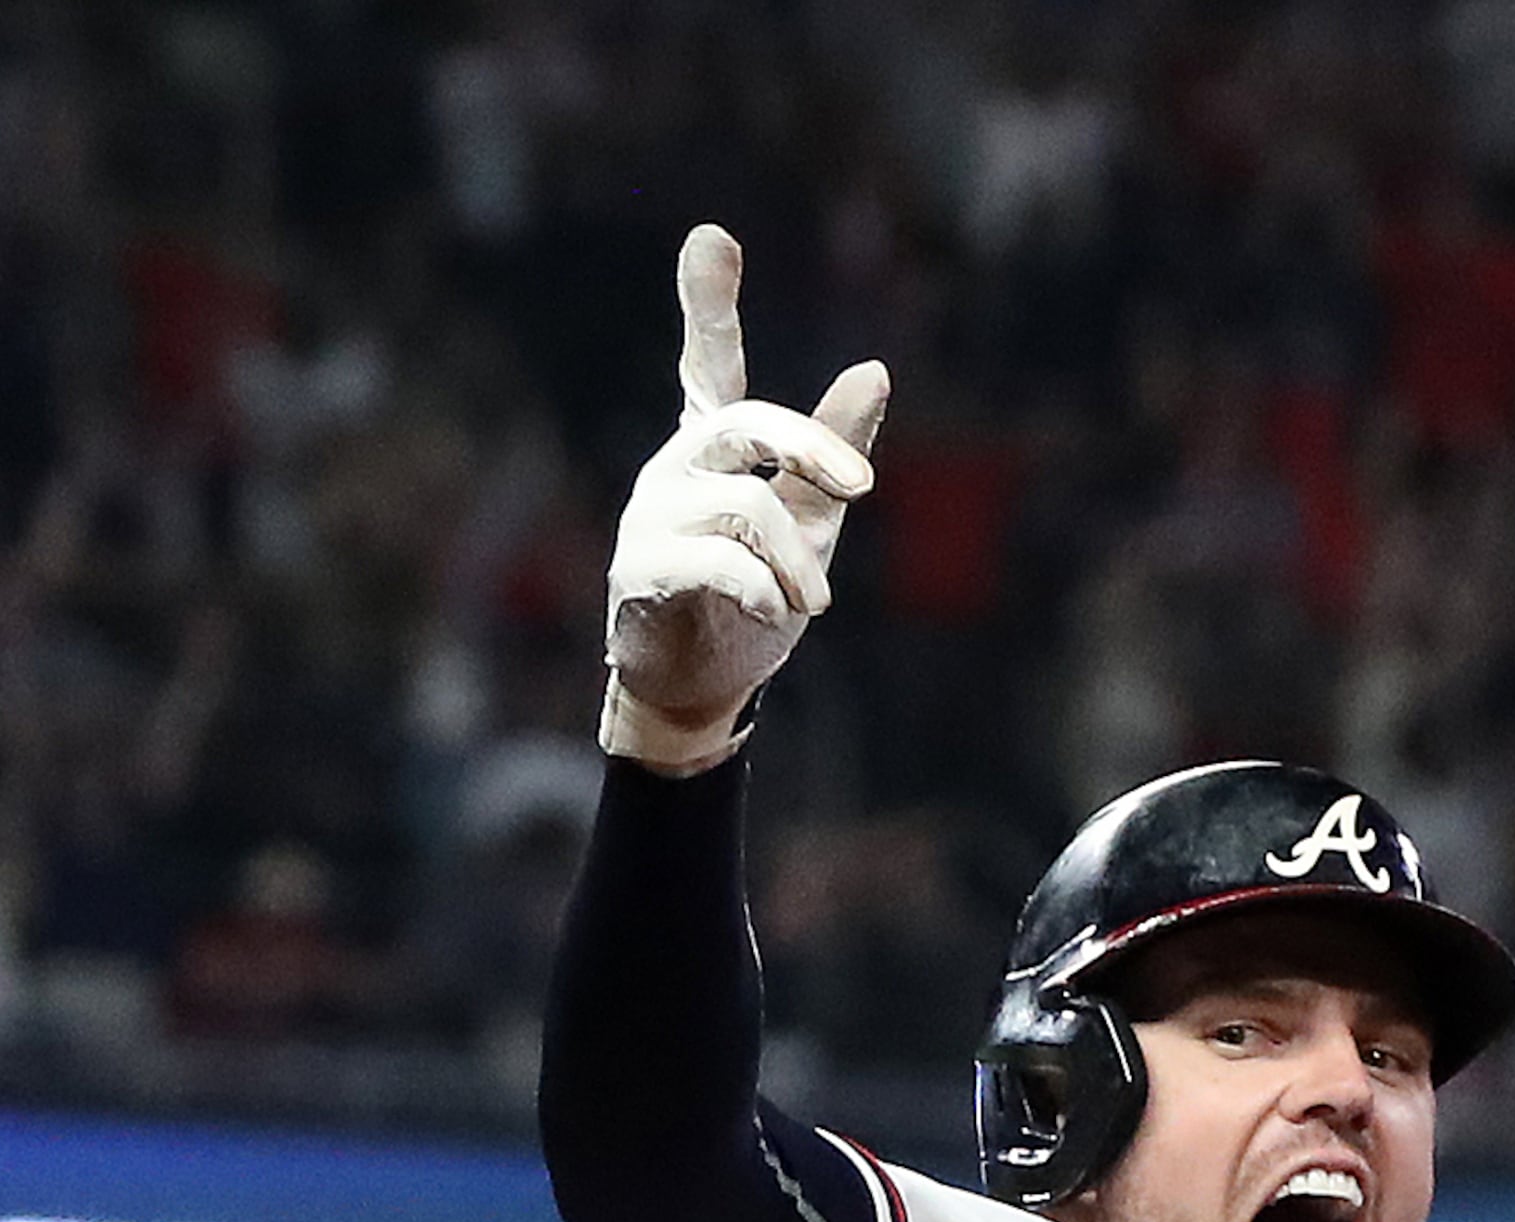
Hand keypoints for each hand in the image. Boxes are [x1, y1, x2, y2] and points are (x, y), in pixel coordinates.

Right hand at [600, 223, 888, 775]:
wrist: (699, 690)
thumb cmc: (754, 600)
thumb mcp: (809, 523)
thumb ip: (831, 455)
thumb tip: (874, 370)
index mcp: (714, 446)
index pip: (708, 362)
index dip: (708, 303)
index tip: (712, 238)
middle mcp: (676, 466)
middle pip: (743, 420)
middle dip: (812, 448)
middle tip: (863, 487)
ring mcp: (651, 514)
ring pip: (744, 505)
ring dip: (795, 558)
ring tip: (813, 599)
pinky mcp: (640, 570)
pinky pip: (714, 560)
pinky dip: (759, 587)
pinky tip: (773, 610)